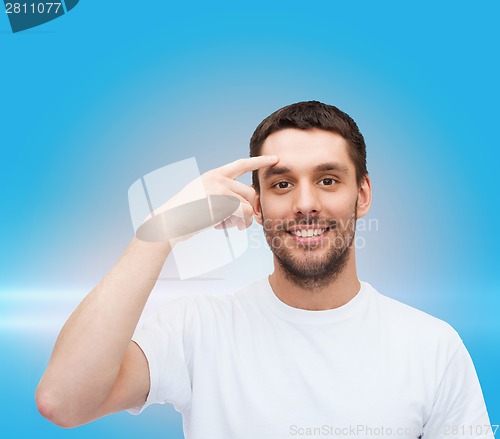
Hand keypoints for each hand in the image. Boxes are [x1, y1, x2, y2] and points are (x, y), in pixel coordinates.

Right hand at [138, 155, 278, 241]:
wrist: (169, 222)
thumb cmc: (184, 215)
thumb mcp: (201, 197)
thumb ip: (221, 195)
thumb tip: (245, 207)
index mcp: (213, 175)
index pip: (241, 164)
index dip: (258, 161)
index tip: (274, 159)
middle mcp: (218, 179)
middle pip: (249, 191)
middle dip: (249, 209)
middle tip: (239, 224)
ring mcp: (220, 189)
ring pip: (248, 204)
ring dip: (243, 220)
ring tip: (229, 227)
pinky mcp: (222, 202)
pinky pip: (245, 213)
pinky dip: (241, 224)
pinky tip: (225, 228)